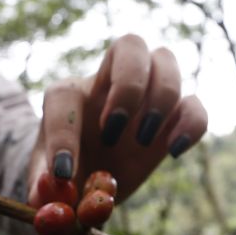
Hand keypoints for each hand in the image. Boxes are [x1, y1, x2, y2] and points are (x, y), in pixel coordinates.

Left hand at [27, 34, 206, 205]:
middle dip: (129, 85)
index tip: (62, 174)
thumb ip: (41, 190)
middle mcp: (108, 84)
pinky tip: (173, 151)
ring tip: (143, 141)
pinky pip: (194, 102)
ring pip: (166, 60)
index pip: (63, 96)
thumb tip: (53, 189)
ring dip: (162, 98)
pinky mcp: (172, 119)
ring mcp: (145, 96)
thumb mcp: (44, 186)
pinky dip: (192, 122)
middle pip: (129, 45)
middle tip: (114, 131)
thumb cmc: (63, 176)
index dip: (62, 135)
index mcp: (68, 97)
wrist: (88, 181)